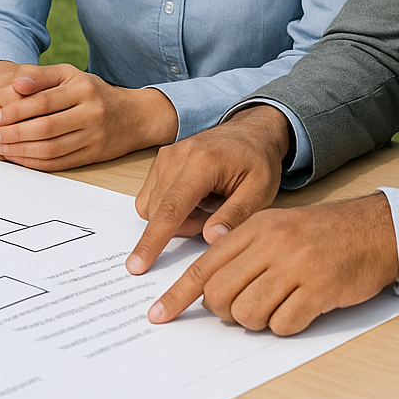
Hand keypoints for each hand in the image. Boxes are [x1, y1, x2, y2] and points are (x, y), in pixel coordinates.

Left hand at [0, 62, 178, 170]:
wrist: (135, 116)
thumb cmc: (94, 92)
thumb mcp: (71, 75)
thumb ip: (41, 76)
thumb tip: (16, 84)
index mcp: (83, 89)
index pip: (43, 102)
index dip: (16, 111)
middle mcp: (91, 113)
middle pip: (45, 128)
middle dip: (14, 134)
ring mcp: (94, 136)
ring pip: (51, 149)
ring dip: (22, 151)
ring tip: (1, 148)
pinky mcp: (94, 155)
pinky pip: (60, 163)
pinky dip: (36, 163)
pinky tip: (20, 158)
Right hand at [125, 105, 291, 273]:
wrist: (251, 132)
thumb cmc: (257, 161)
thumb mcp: (260, 192)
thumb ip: (235, 216)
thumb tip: (210, 239)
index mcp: (203, 163)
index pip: (170, 209)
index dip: (153, 241)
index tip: (138, 265)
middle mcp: (177, 156)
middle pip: (158, 211)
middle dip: (182, 228)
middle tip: (214, 219)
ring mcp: (165, 157)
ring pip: (151, 206)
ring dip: (175, 219)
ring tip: (207, 207)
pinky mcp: (161, 161)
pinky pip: (150, 197)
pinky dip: (168, 209)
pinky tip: (193, 202)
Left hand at [146, 194, 398, 334]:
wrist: (371, 231)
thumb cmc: (319, 233)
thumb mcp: (273, 227)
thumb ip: (239, 250)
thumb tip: (206, 287)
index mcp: (253, 228)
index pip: (203, 267)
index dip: (177, 296)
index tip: (159, 315)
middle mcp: (271, 245)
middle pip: (220, 294)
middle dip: (223, 311)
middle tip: (239, 309)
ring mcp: (295, 267)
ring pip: (248, 313)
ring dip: (254, 321)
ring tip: (272, 307)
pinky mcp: (319, 290)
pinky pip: (283, 324)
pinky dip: (284, 325)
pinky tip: (297, 309)